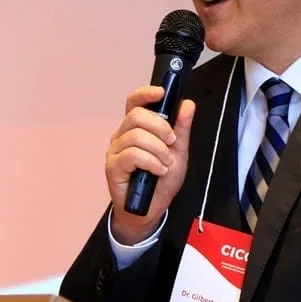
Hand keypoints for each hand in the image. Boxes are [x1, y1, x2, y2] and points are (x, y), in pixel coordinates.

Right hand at [106, 86, 195, 243]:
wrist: (151, 209)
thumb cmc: (161, 180)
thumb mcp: (178, 152)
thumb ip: (182, 129)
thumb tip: (187, 104)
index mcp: (136, 128)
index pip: (134, 102)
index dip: (145, 93)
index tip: (161, 93)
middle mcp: (122, 135)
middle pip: (136, 115)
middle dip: (160, 126)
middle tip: (171, 142)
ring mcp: (115, 150)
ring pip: (136, 136)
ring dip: (158, 150)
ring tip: (165, 163)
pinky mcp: (113, 166)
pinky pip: (132, 155)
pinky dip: (151, 162)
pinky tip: (158, 170)